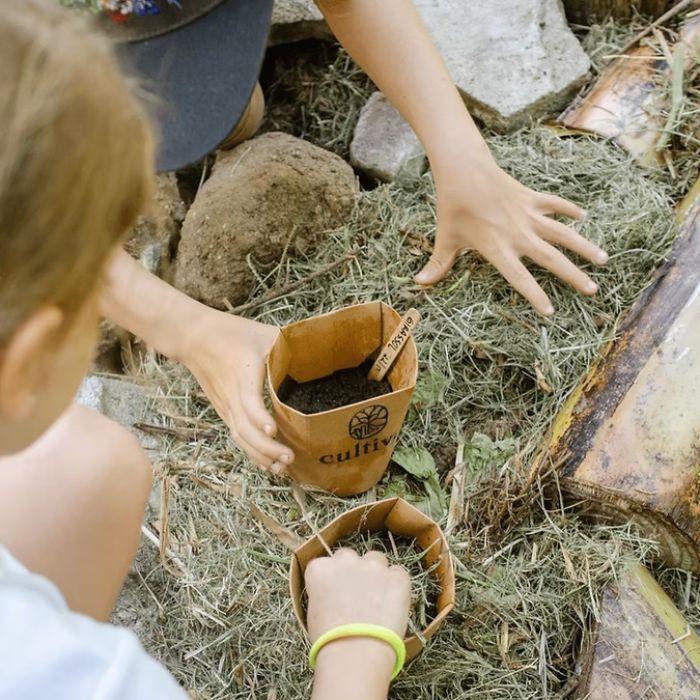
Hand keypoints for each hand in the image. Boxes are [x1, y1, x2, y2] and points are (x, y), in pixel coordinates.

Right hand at [181, 309, 293, 473]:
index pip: (248, 402)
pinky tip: (269, 464)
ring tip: (283, 468)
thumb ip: (290, 344)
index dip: (260, 419)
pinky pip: (238, 435)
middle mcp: (232, 395)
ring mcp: (226, 406)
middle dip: (267, 448)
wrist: (195, 338)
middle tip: (290, 457)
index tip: (274, 431)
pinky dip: (252, 452)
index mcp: (243, 374)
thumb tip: (322, 352)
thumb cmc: (234, 333)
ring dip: (260, 455)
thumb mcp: (265, 334)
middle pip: (245, 429)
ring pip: (240, 437)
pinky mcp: (225, 411)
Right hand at [306, 548, 410, 638]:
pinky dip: (397, 586)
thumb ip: (324, 592)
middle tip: (358, 595)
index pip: (326, 564)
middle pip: (350, 556)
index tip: (337, 594)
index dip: (333, 579)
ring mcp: (373, 566)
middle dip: (354, 571)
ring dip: (376, 574)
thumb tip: (335, 594)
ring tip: (378, 601)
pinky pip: (399, 574)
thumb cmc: (330, 641)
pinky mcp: (397, 577)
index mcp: (320, 568)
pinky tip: (393, 606)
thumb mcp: (314, 612)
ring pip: (376, 560)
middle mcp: (346, 560)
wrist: (355, 654)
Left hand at [416, 156, 608, 315]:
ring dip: (583, 246)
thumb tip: (419, 284)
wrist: (463, 169)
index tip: (551, 311)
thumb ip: (438, 264)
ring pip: (562, 233)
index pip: (520, 278)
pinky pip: (554, 204)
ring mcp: (528, 214)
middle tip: (592, 290)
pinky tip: (583, 216)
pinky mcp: (531, 197)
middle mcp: (518, 234)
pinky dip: (568, 209)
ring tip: (604, 260)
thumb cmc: (452, 206)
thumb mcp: (445, 238)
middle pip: (551, 259)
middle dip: (573, 275)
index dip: (535, 295)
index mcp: (498, 248)